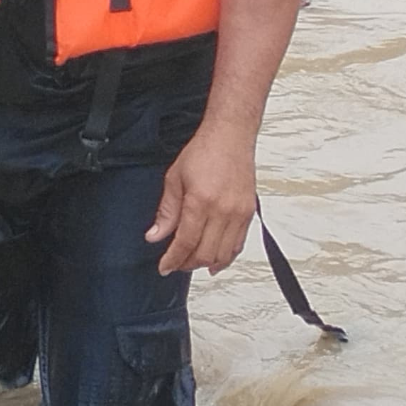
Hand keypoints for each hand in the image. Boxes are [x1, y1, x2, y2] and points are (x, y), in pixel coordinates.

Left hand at [148, 124, 256, 274]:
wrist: (230, 137)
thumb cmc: (203, 152)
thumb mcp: (174, 179)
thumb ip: (166, 211)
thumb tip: (155, 236)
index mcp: (201, 202)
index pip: (186, 242)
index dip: (174, 259)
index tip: (164, 267)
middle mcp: (224, 211)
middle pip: (206, 253)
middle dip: (188, 264)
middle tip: (175, 264)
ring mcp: (240, 214)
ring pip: (224, 253)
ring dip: (207, 263)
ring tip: (191, 263)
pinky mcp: (250, 213)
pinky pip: (239, 244)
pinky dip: (227, 256)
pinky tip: (216, 260)